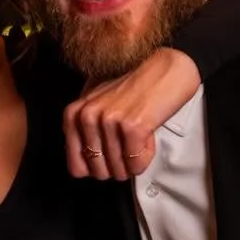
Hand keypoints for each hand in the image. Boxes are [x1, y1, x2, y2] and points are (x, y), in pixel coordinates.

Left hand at [64, 48, 201, 180]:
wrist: (166, 67)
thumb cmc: (134, 85)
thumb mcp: (97, 101)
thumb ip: (83, 128)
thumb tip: (82, 166)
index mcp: (74, 114)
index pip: (77, 168)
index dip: (97, 168)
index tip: (111, 155)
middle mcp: (87, 116)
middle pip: (99, 173)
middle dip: (117, 166)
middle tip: (129, 145)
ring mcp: (109, 120)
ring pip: (119, 171)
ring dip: (134, 160)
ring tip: (140, 135)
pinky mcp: (133, 126)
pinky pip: (137, 164)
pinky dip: (146, 157)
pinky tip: (149, 135)